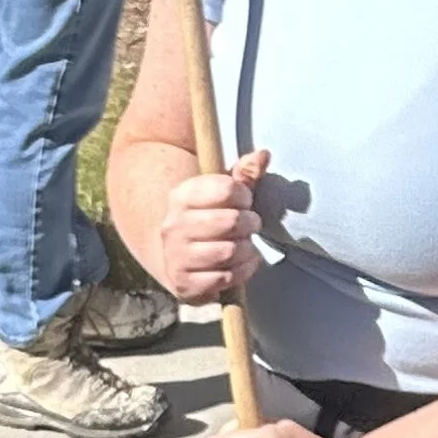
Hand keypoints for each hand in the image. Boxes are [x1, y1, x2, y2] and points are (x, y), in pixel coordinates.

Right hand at [152, 145, 269, 304]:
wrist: (176, 256)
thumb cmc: (208, 218)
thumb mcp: (222, 192)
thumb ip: (244, 174)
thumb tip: (264, 155)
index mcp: (181, 195)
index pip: (227, 189)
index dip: (245, 195)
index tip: (245, 201)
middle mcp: (174, 225)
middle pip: (232, 221)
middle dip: (251, 223)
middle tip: (251, 225)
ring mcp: (176, 256)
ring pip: (229, 251)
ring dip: (247, 249)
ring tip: (246, 245)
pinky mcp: (184, 283)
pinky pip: (225, 277)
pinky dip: (242, 271)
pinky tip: (242, 263)